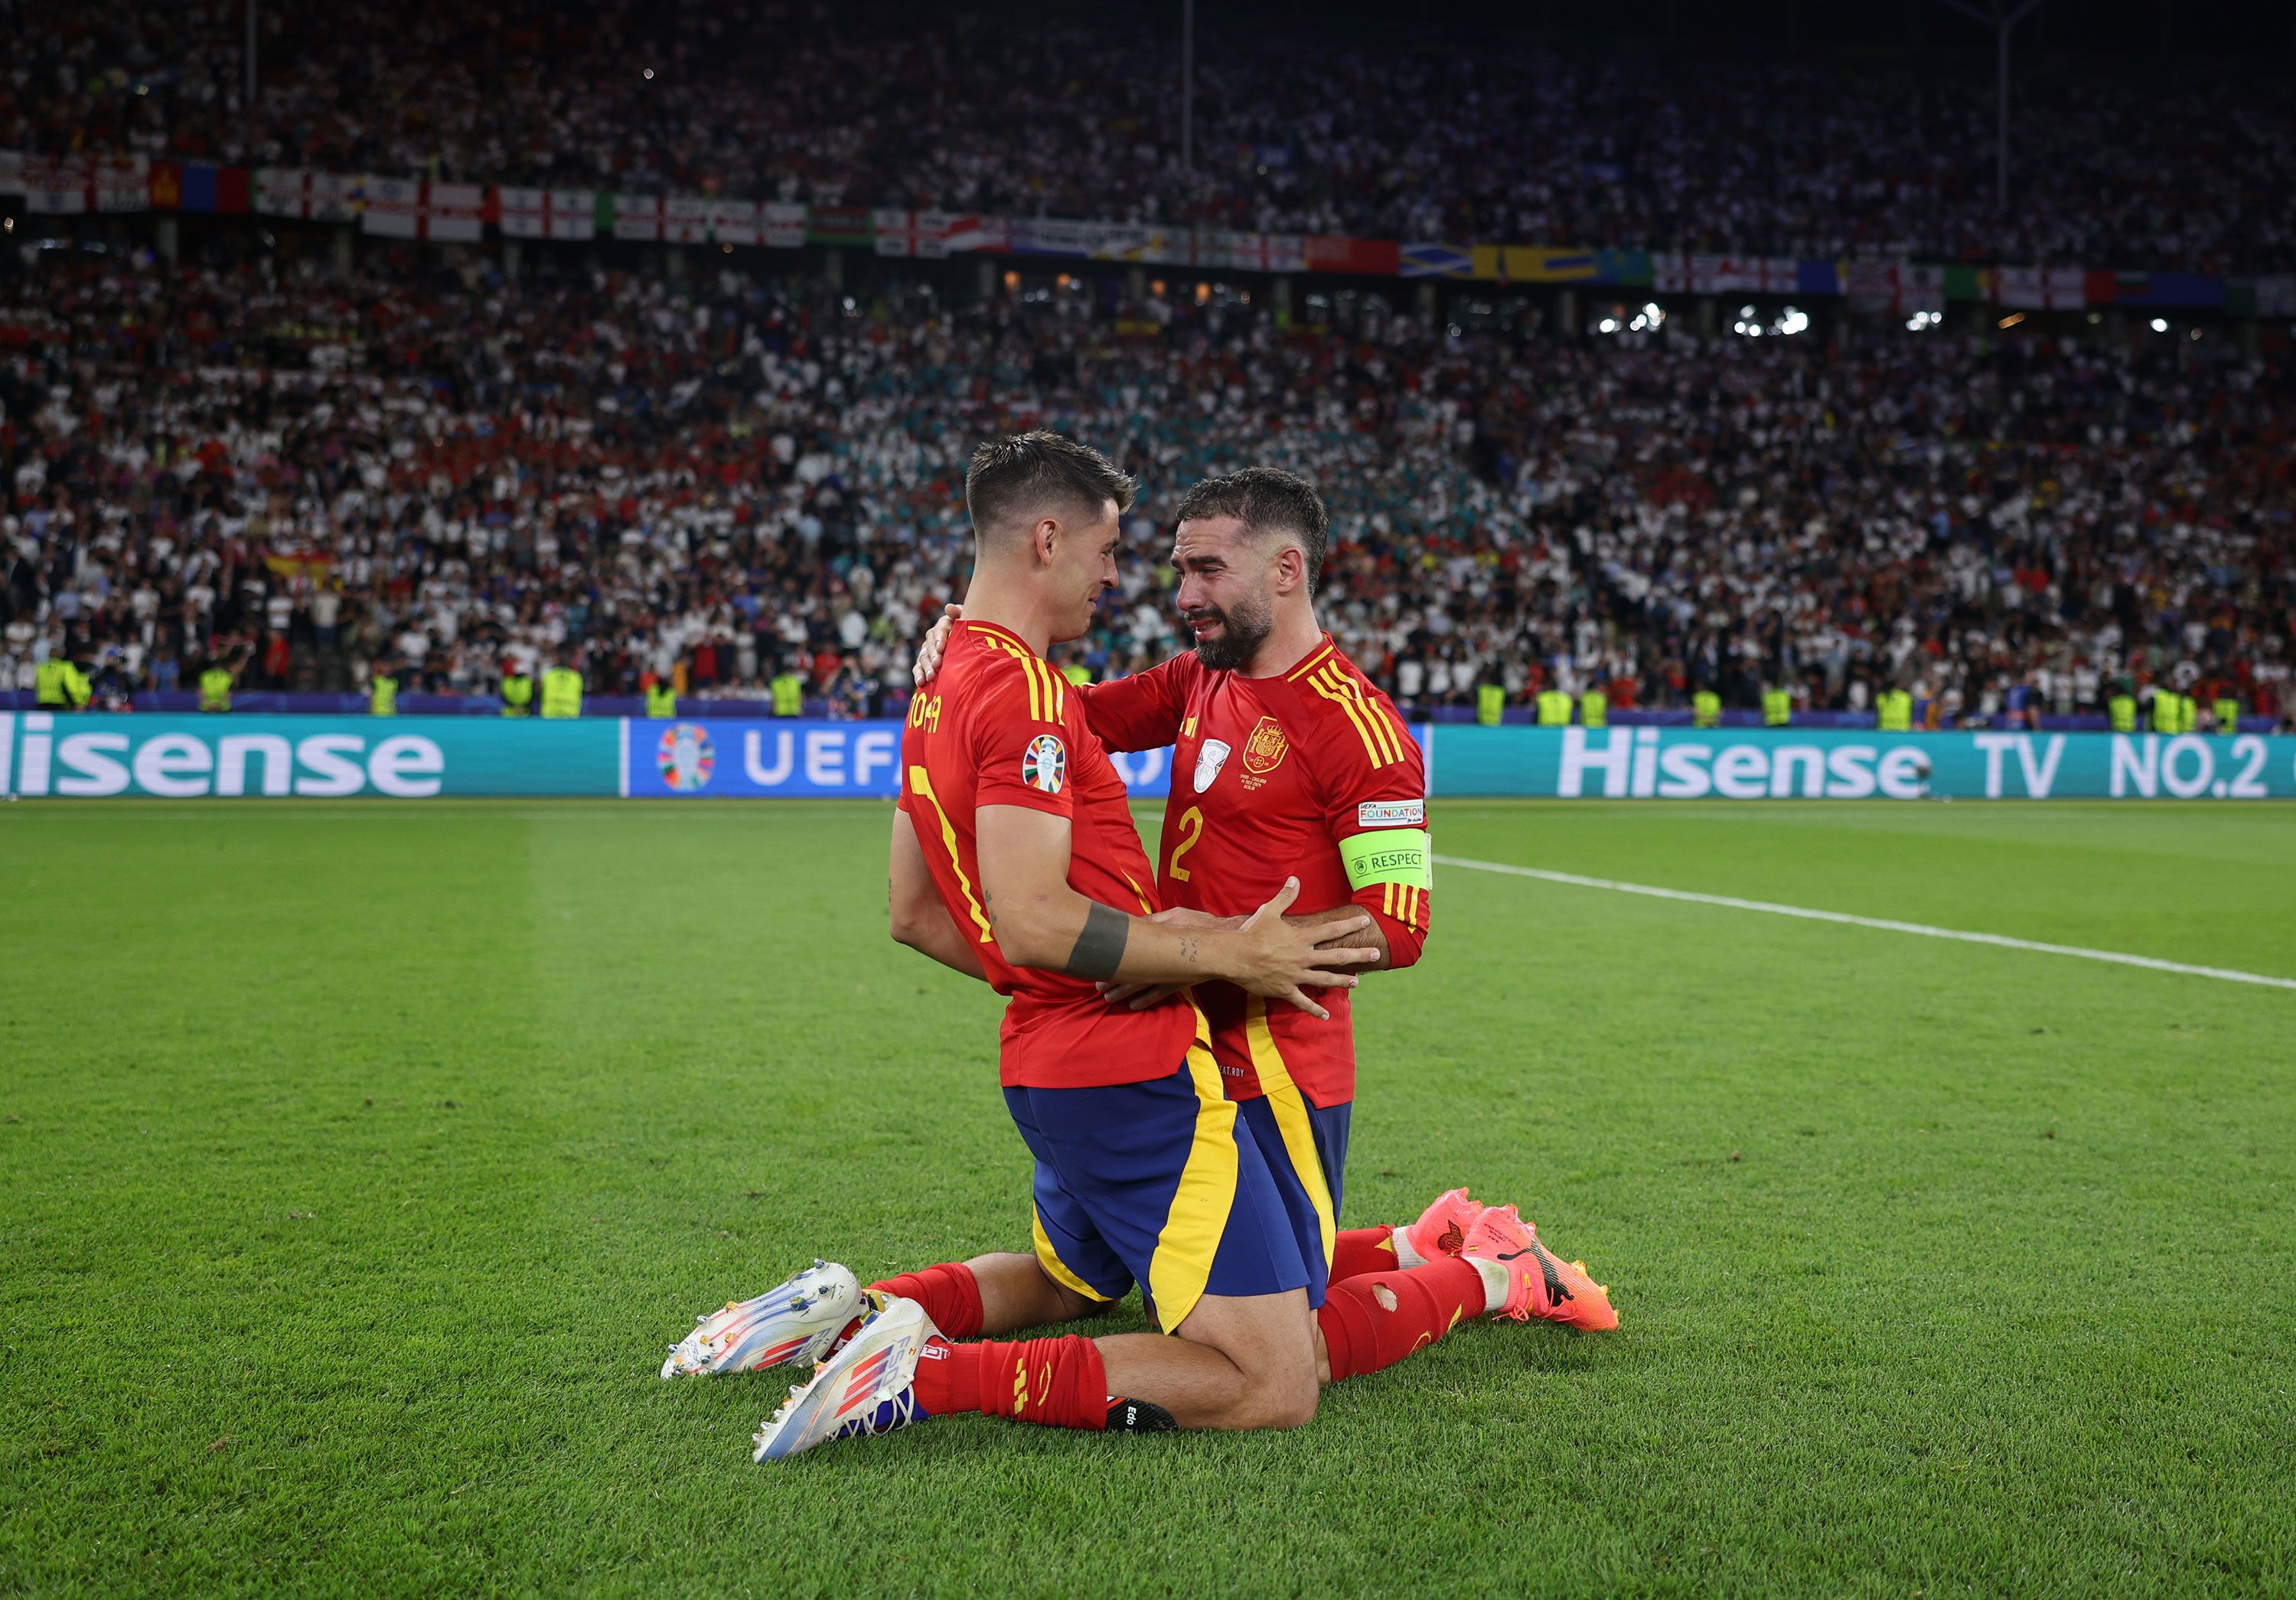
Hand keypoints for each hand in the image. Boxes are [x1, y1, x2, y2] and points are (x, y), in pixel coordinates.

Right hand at [911, 603, 962, 686]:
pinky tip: (920, 683)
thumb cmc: (971, 630)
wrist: (969, 643)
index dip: (940, 639)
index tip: (942, 648)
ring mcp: (927, 649)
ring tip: (930, 677)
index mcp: (944, 625)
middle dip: (933, 656)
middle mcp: (933, 637)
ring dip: (926, 667)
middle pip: (930, 646)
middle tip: (937, 665)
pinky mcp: (925, 661)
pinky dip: (918, 675)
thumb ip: (959, 613)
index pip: (940, 631)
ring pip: (923, 657)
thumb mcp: (968, 621)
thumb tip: (949, 607)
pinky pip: (918, 667)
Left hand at [1098, 907, 1241, 1009]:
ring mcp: (1172, 972)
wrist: (1228, 940)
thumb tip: (1133, 924)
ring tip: (1109, 998)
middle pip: (1135, 970)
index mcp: (1161, 939)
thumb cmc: (1200, 924)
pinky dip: (1147, 999)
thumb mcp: (1175, 916)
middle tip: (1098, 987)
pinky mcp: (1181, 980)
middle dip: (1116, 980)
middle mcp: (1165, 959)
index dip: (1115, 959)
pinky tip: (1135, 1005)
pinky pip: (1161, 992)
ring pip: (1144, 984)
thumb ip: (1154, 922)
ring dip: (1126, 991)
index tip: (1099, 964)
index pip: (1132, 950)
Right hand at [1228, 878, 1379, 1020]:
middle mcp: (1303, 957)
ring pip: (1325, 980)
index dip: (1350, 925)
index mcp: (1301, 938)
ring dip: (1342, 980)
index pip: (1332, 930)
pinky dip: (1314, 1010)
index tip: (1365, 922)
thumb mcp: (1269, 911)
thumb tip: (1295, 879)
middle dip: (1358, 955)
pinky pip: (1303, 1002)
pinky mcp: (1286, 990)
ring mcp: (1296, 975)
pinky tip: (1325, 1016)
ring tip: (1357, 982)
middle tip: (1375, 954)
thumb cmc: (1251, 933)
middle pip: (1336, 957)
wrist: (1235, 956)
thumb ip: (1285, 897)